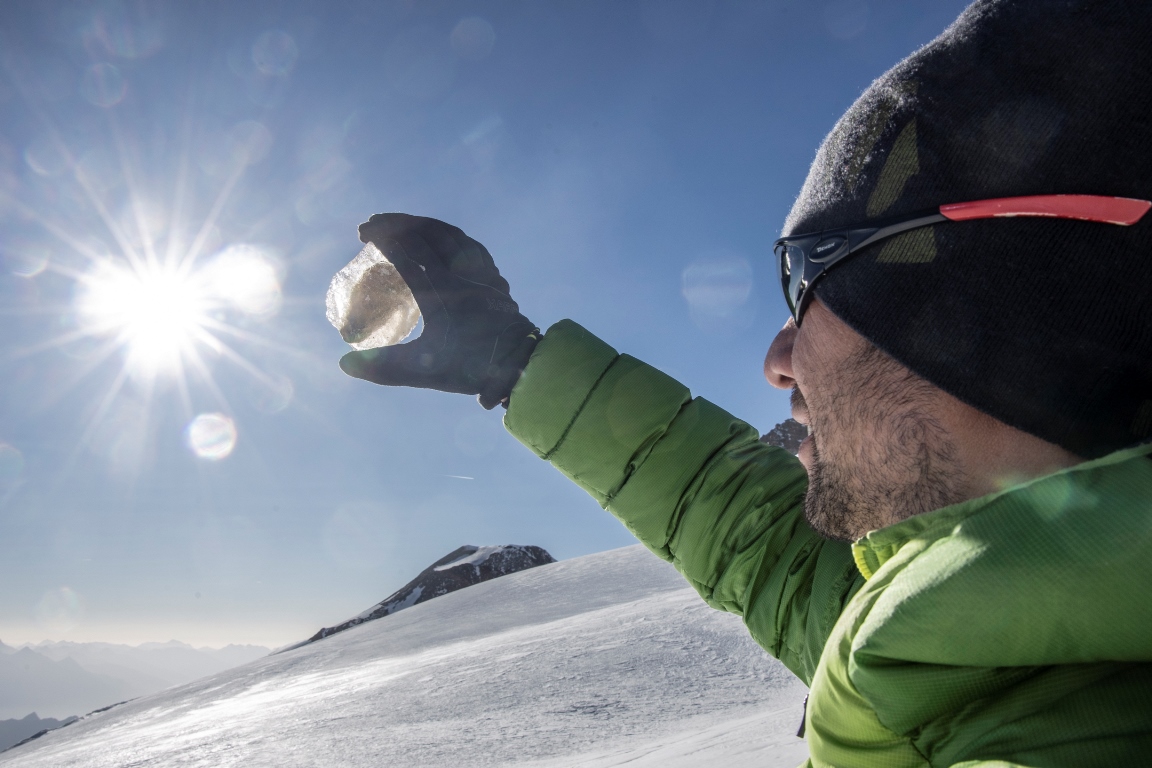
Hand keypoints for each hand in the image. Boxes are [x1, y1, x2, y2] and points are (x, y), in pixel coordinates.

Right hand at [338, 213, 538, 409]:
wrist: (518, 366)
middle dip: (397, 223)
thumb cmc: (468, 367)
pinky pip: (471, 245)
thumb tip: (344, 364)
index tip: (364, 233)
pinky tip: (445, 236)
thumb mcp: (421, 370)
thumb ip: (382, 367)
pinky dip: (452, 235)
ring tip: (405, 222)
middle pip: (425, 235)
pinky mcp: (494, 278)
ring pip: (450, 235)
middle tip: (375, 223)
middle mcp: (459, 274)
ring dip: (424, 224)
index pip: (405, 251)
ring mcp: (480, 273)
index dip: (383, 237)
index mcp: (438, 291)